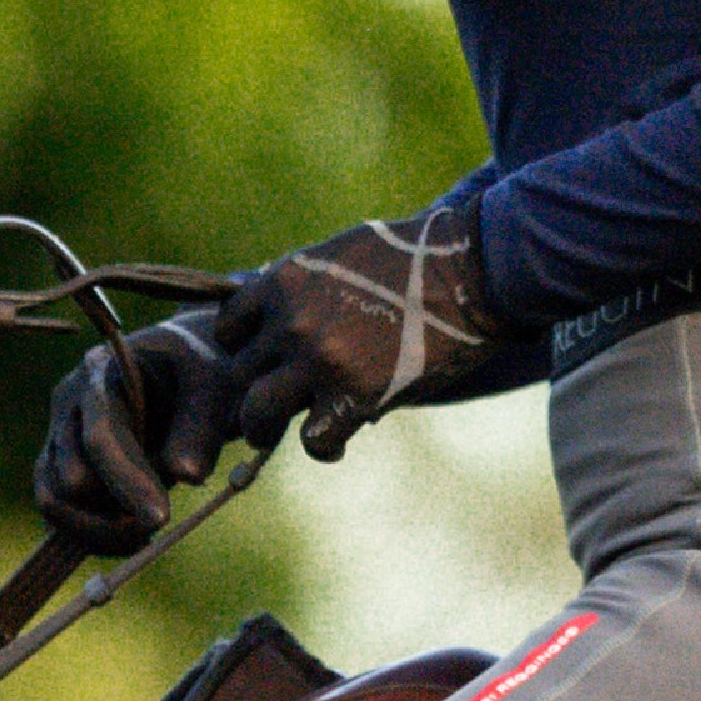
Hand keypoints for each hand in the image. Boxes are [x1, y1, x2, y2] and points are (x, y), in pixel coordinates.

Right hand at [32, 309, 246, 551]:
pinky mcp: (56, 466)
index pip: (101, 438)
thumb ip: (200, 427)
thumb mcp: (211, 383)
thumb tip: (187, 476)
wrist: (175, 369)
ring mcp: (56, 436)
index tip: (160, 520)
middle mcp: (67, 404)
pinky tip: (131, 537)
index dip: (127, 482)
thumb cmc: (195, 371)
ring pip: (53, 503)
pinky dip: (90, 536)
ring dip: (99, 531)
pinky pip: (56, 515)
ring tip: (146, 533)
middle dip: (115, 512)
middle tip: (162, 519)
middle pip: (71, 480)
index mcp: (100, 373)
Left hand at [208, 196, 506, 458]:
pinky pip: (313, 440)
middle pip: (238, 374)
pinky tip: (336, 442)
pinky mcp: (355, 397)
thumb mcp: (339, 252)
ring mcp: (320, 361)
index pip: (229, 328)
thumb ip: (300, 285)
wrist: (471, 272)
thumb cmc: (412, 258)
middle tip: (264, 408)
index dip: (240, 349)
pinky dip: (322, 447)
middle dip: (251, 392)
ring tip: (276, 435)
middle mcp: (292, 321)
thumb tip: (272, 315)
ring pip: (258, 414)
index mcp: (285, 281)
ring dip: (264, 430)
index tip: (260, 360)